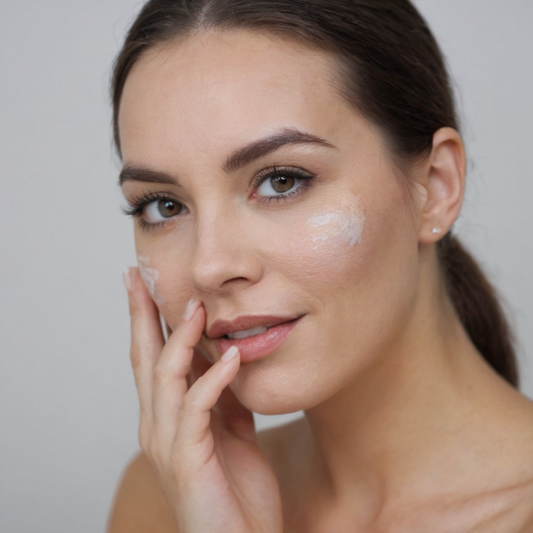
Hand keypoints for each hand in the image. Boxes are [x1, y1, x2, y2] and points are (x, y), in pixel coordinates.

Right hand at [123, 267, 282, 532]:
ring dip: (180, 339)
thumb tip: (229, 362)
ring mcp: (167, 443)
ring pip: (164, 378)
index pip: (151, 359)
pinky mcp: (186, 460)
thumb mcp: (233, 433)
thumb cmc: (236, 492)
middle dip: (141, 316)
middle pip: (143, 359)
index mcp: (167, 418)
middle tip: (137, 277)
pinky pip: (197, 408)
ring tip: (198, 308)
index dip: (147, 321)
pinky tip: (232, 356)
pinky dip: (214, 379)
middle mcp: (157, 426)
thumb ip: (225, 400)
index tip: (145, 286)